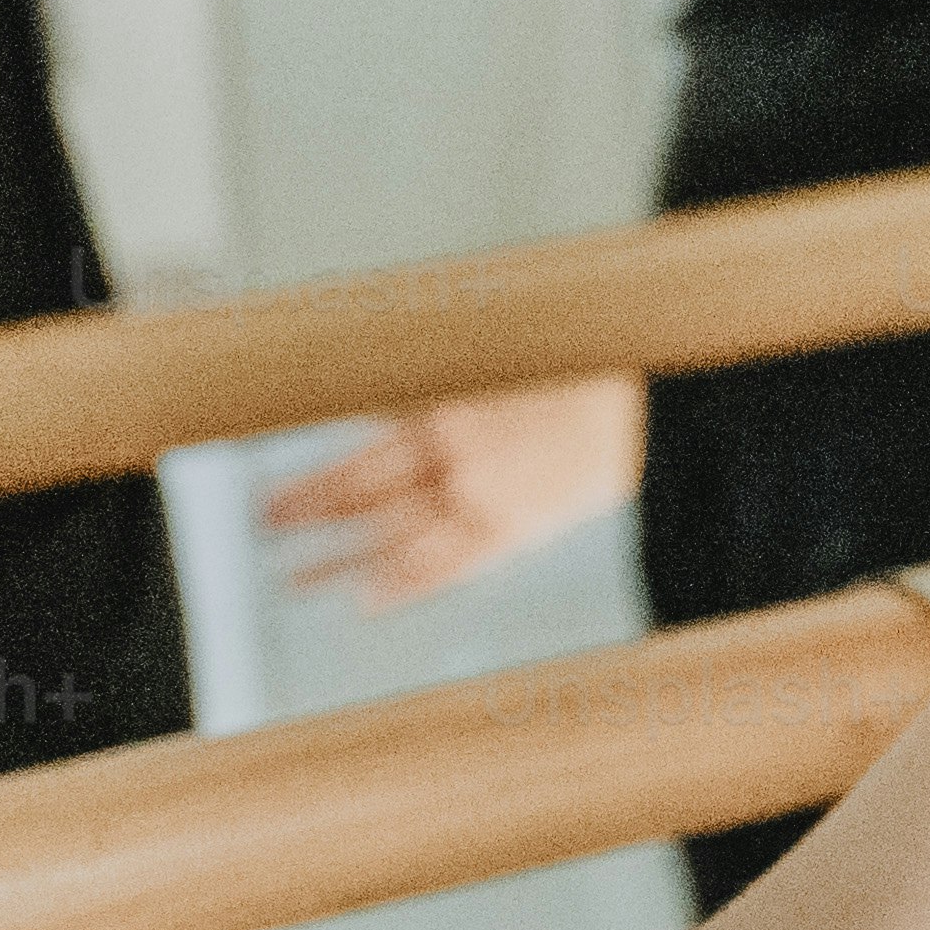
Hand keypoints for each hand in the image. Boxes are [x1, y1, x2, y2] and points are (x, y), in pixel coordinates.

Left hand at [257, 375, 648, 611]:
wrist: (662, 402)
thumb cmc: (599, 356)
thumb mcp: (519, 336)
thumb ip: (465, 350)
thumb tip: (402, 330)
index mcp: (453, 388)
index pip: (367, 418)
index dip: (326, 436)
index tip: (280, 446)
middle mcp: (455, 441)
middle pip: (366, 478)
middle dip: (314, 499)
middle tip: (267, 519)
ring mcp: (481, 490)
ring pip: (392, 527)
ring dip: (340, 550)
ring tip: (294, 574)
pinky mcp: (514, 529)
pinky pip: (448, 564)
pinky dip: (406, 583)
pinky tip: (365, 600)